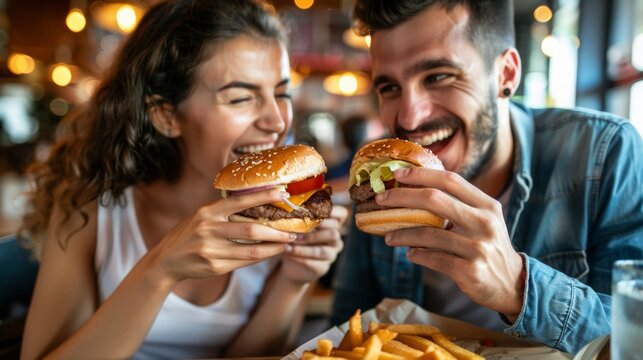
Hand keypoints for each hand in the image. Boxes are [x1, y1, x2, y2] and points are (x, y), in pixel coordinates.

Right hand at [147, 189, 296, 282]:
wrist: (166, 260)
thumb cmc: (189, 233)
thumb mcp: (201, 216)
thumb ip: (224, 211)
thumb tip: (258, 205)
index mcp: (207, 212)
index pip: (240, 201)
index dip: (263, 197)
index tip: (282, 193)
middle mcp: (209, 229)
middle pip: (250, 231)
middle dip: (275, 232)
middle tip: (293, 231)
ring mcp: (211, 250)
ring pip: (251, 251)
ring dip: (273, 247)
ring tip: (287, 243)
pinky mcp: (215, 267)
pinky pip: (244, 262)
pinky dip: (261, 257)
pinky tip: (271, 253)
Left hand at [279, 205, 346, 283]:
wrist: (291, 262)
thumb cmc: (295, 237)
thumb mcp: (298, 224)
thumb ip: (299, 215)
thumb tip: (288, 204)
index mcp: (333, 224)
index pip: (342, 214)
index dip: (333, 211)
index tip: (315, 209)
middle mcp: (335, 239)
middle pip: (333, 232)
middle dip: (313, 231)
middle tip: (296, 228)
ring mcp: (331, 254)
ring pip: (323, 250)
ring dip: (304, 246)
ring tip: (288, 243)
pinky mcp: (323, 267)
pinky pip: (315, 263)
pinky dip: (299, 257)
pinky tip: (287, 252)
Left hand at [376, 167, 523, 317]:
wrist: (512, 283)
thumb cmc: (488, 246)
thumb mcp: (483, 220)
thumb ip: (459, 204)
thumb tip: (416, 190)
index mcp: (486, 205)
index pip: (450, 180)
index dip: (420, 175)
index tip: (397, 174)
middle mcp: (484, 223)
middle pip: (435, 200)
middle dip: (402, 197)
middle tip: (381, 199)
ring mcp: (478, 248)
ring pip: (428, 234)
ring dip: (402, 234)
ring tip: (389, 237)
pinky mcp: (470, 271)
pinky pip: (433, 258)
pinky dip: (417, 254)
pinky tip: (410, 253)